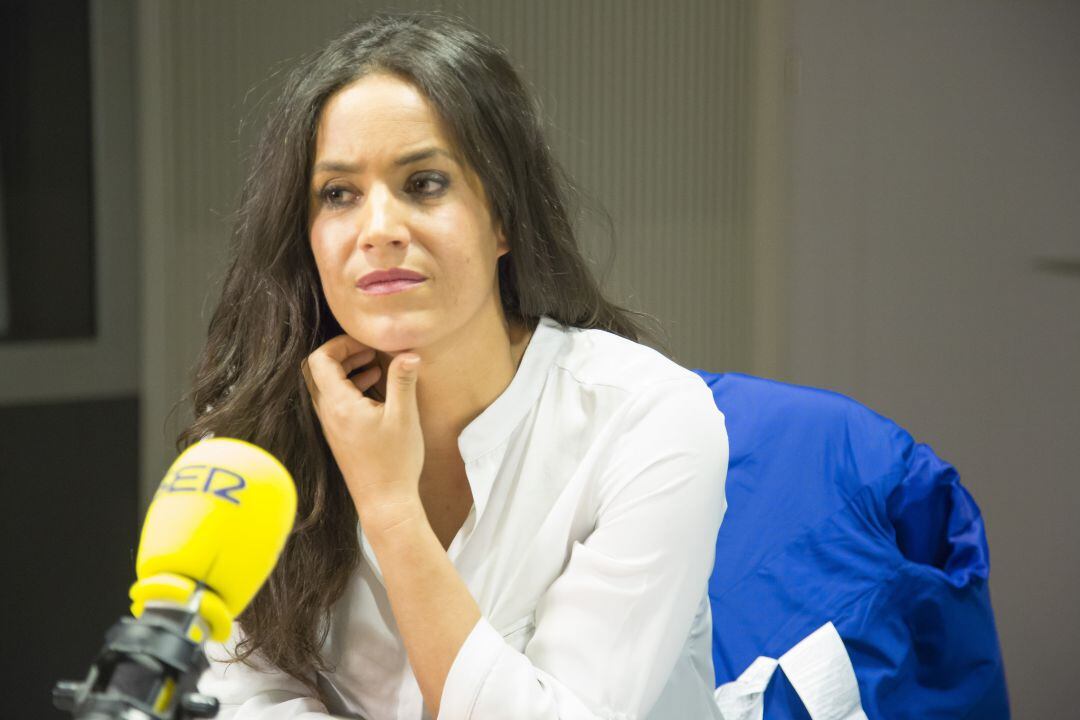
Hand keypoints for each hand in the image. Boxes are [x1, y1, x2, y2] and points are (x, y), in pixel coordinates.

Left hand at [301, 335, 424, 523]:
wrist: (385, 503)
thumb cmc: (394, 462)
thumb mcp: (404, 417)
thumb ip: (403, 381)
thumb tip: (409, 353)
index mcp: (339, 405)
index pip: (320, 360)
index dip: (339, 344)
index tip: (365, 342)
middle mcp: (328, 414)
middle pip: (319, 371)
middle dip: (343, 354)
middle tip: (369, 350)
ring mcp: (331, 426)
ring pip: (327, 387)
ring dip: (348, 371)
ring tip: (375, 366)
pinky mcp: (339, 436)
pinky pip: (335, 403)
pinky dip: (350, 388)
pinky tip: (375, 391)